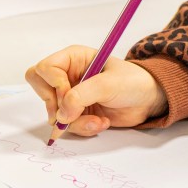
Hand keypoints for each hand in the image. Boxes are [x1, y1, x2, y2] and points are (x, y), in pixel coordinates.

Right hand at [25, 46, 167, 137]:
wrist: (148, 100)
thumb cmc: (132, 82)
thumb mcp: (109, 84)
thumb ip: (81, 95)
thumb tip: (61, 114)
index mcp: (73, 58)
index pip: (44, 69)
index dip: (54, 85)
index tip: (68, 96)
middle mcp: (67, 75)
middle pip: (40, 88)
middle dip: (54, 105)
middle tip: (72, 112)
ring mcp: (70, 95)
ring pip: (53, 112)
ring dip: (75, 121)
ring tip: (97, 120)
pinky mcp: (76, 113)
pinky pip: (66, 125)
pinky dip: (82, 128)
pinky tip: (100, 123)